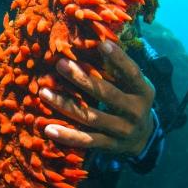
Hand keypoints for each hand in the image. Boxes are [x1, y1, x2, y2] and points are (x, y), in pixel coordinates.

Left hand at [39, 40, 155, 156]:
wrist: (143, 139)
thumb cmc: (132, 100)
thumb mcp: (134, 85)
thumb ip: (119, 69)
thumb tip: (95, 41)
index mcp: (143, 92)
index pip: (132, 73)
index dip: (119, 58)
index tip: (101, 43)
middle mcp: (135, 112)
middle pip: (106, 94)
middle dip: (81, 79)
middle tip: (60, 64)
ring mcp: (122, 131)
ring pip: (90, 117)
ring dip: (65, 105)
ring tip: (44, 93)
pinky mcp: (109, 145)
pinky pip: (86, 141)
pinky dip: (67, 136)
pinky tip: (49, 129)